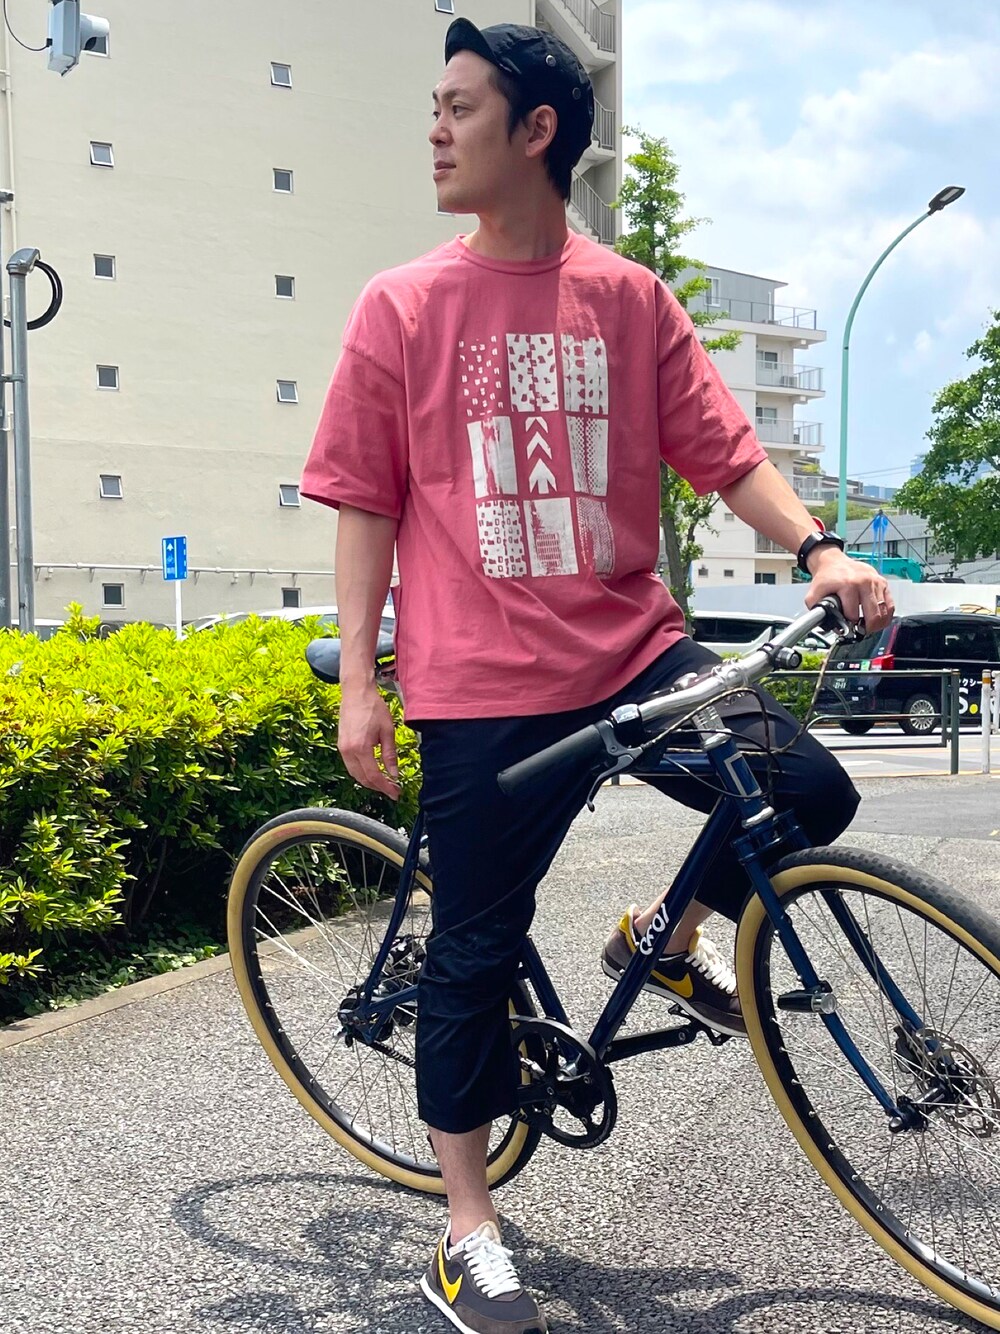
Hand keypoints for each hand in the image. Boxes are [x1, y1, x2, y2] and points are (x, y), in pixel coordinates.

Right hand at [337, 685, 399, 799]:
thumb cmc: (373, 708)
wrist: (356, 692)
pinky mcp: (340, 745)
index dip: (386, 787)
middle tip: (393, 789)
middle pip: (363, 778)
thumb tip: (394, 774)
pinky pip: (350, 766)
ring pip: (355, 774)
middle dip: (378, 787)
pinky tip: (372, 771)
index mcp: (361, 747)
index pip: (374, 776)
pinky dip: (361, 772)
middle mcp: (348, 751)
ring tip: (384, 783)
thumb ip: (390, 755)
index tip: (396, 793)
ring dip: (369, 781)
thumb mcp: (388, 731)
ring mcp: (342, 749)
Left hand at [803, 547, 894, 631]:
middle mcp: (864, 582)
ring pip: (884, 612)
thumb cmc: (827, 577)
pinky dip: (886, 616)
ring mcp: (875, 582)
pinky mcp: (883, 583)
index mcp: (848, 585)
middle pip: (873, 615)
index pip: (853, 615)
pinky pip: (890, 605)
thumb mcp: (814, 592)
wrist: (835, 562)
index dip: (849, 625)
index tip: (847, 628)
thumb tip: (821, 622)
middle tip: (860, 631)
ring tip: (868, 627)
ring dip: (877, 624)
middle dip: (866, 628)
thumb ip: (815, 607)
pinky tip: (878, 620)